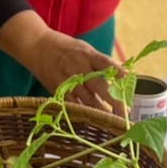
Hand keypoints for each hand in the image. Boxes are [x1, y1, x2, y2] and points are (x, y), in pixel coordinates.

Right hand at [0, 12, 122, 113]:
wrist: (37, 46)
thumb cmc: (66, 48)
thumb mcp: (84, 49)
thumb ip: (101, 63)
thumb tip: (123, 74)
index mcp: (87, 54)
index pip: (105, 63)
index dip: (118, 72)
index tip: (129, 80)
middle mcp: (78, 67)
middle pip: (98, 86)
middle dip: (113, 100)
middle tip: (125, 112)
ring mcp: (67, 80)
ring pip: (86, 99)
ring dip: (100, 111)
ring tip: (113, 121)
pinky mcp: (57, 90)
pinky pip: (71, 104)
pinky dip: (82, 112)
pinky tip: (91, 121)